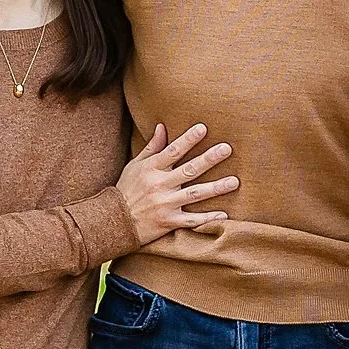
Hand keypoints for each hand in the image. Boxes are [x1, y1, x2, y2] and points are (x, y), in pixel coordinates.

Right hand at [115, 123, 237, 245]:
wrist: (114, 221)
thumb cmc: (126, 189)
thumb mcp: (135, 165)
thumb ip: (152, 147)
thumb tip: (162, 126)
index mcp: (151, 169)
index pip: (173, 151)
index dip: (188, 139)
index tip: (203, 128)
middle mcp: (159, 185)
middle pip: (189, 170)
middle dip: (209, 159)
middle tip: (227, 149)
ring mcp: (165, 204)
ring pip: (194, 194)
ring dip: (216, 188)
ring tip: (234, 181)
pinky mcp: (168, 222)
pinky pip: (191, 220)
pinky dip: (207, 218)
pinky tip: (224, 214)